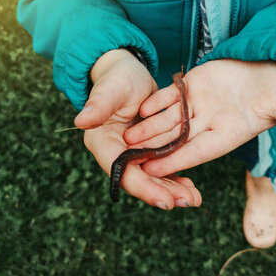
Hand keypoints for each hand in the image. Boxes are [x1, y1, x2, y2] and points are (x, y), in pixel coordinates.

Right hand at [74, 49, 201, 209]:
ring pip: (152, 177)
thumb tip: (81, 120)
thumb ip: (99, 104)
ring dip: (172, 189)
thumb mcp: (110, 89)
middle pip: (139, 180)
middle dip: (163, 192)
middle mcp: (116, 153)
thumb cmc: (117, 78)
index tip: (166, 202)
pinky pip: (161, 167)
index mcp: (103, 143)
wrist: (128, 73)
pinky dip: (175, 177)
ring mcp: (133, 154)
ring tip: (194, 199)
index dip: (144, 187)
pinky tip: (192, 187)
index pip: (122, 171)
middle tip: (189, 201)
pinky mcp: (147, 149)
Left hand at [123, 59, 275, 177]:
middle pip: (178, 138)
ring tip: (128, 137)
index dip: (176, 159)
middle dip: (154, 148)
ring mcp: (201, 103)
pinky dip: (158, 101)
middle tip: (128, 157)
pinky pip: (173, 95)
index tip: (152, 169)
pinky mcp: (195, 84)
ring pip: (170, 119)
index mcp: (230, 133)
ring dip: (150, 127)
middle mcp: (211, 122)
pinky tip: (141, 108)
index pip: (198, 150)